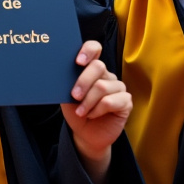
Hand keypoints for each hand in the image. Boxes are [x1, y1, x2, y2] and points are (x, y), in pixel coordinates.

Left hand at [61, 40, 130, 182]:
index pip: (95, 49)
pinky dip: (97, 110)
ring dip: (88, 102)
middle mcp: (106, 75)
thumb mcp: (66, 96)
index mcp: (91, 69)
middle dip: (83, 82)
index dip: (88, 50)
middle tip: (74, 96)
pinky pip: (111, 101)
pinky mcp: (126, 102)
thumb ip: (66, 83)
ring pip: (102, 86)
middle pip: (98, 66)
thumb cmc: (75, 111)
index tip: (78, 61)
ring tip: (80, 112)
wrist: (85, 134)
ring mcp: (118, 87)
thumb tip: (57, 73)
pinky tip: (92, 115)